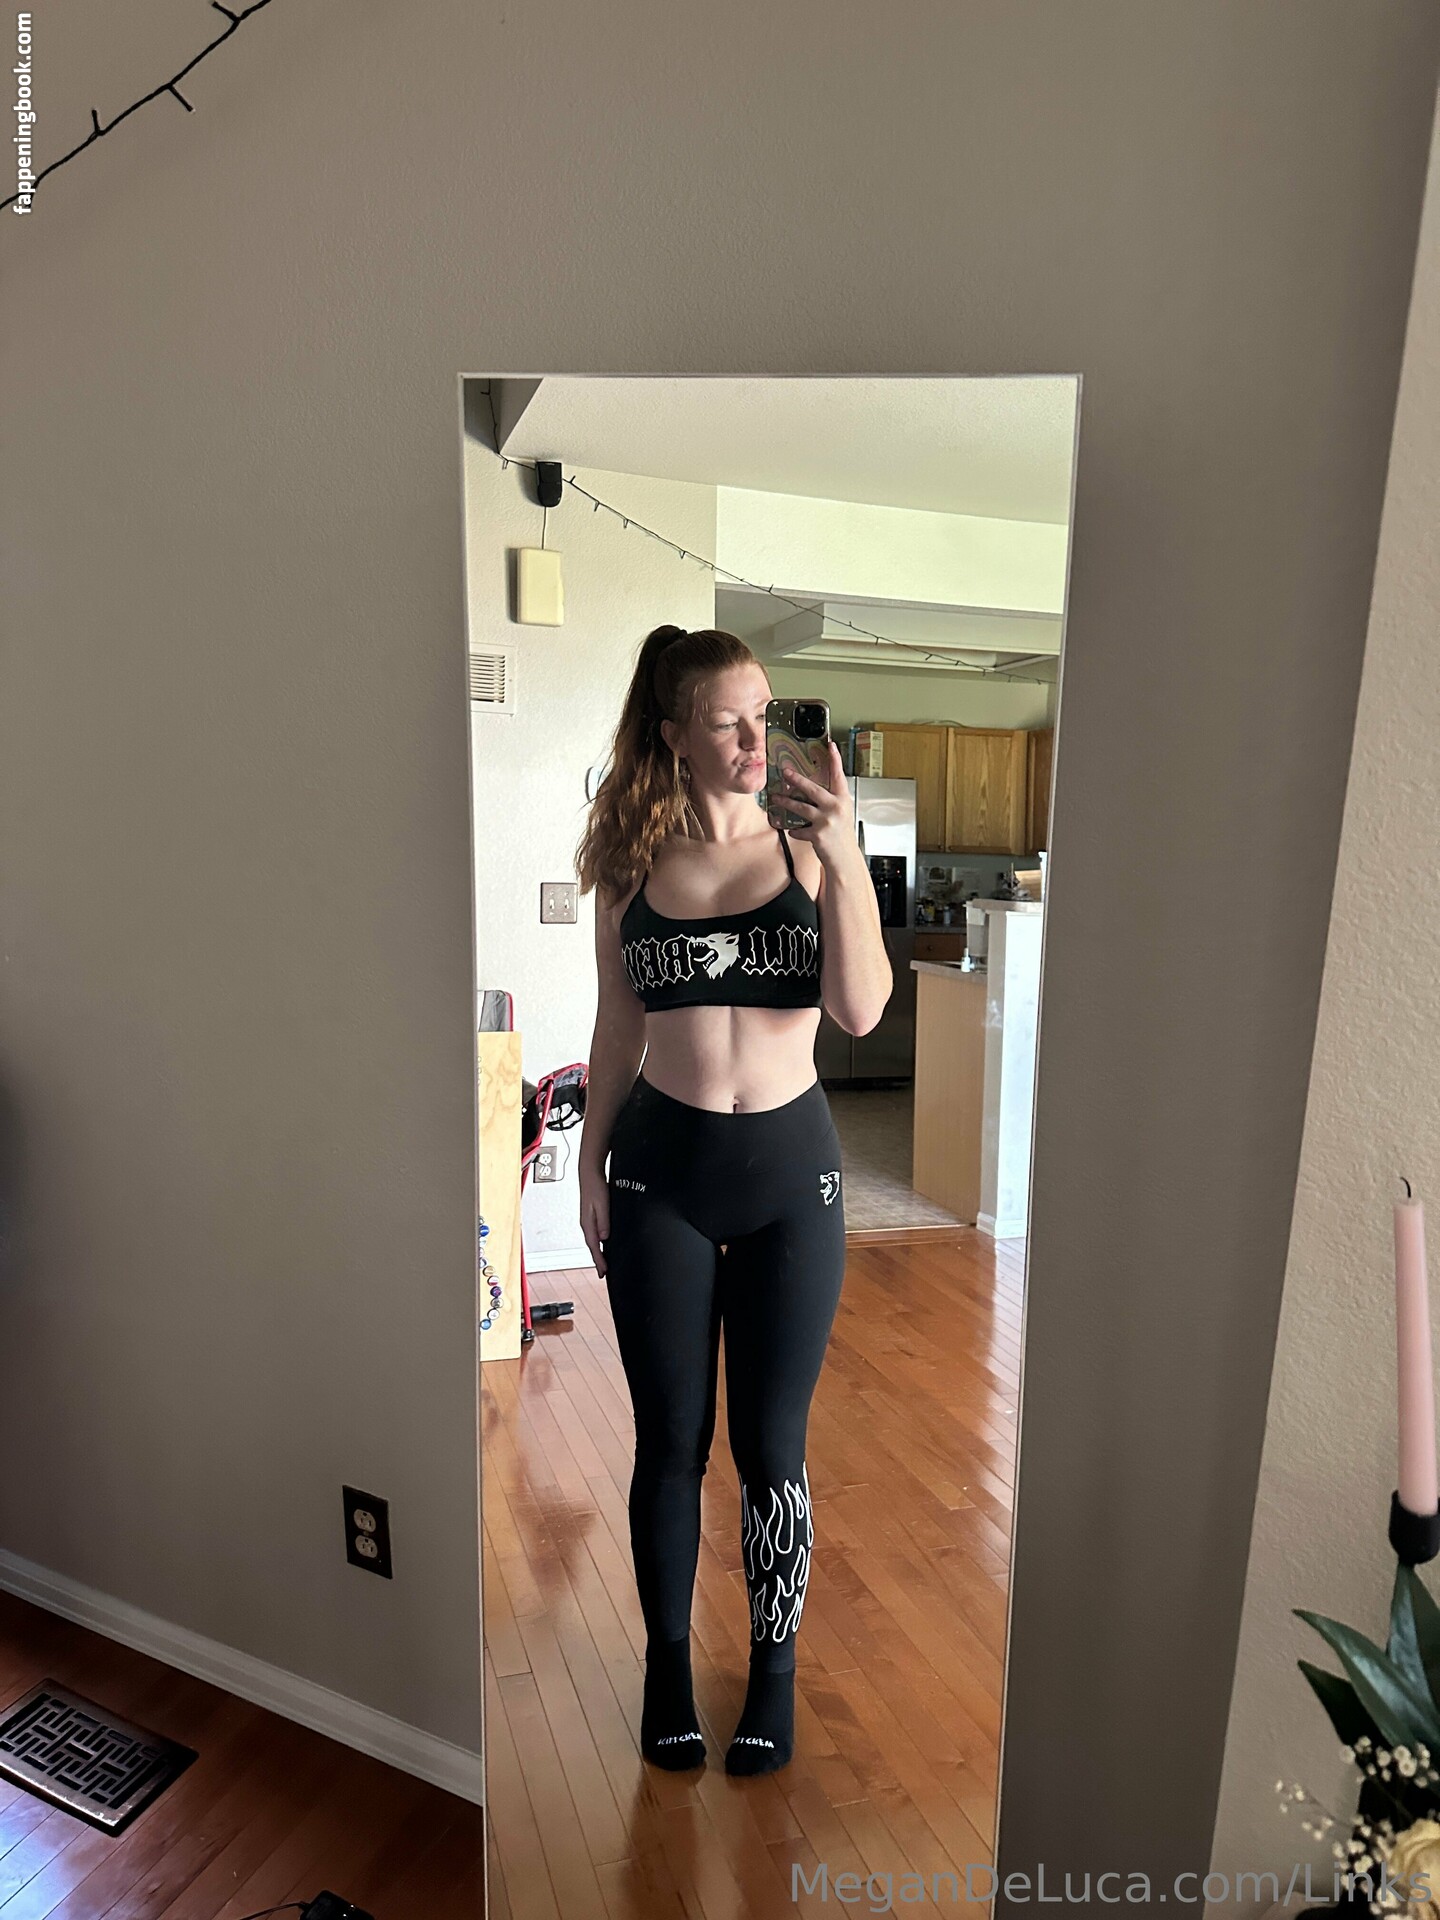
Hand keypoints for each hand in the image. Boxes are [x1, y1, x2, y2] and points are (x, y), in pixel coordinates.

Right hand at [580, 1164, 609, 1277]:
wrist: (590, 1173)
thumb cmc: (595, 1186)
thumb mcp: (602, 1204)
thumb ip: (603, 1221)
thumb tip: (604, 1237)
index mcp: (587, 1223)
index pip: (594, 1247)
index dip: (599, 1260)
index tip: (603, 1271)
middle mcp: (586, 1224)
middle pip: (592, 1247)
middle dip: (597, 1261)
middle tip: (603, 1273)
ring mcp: (588, 1221)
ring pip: (593, 1242)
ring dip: (597, 1253)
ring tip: (602, 1263)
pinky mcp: (592, 1217)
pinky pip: (594, 1235)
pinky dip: (598, 1244)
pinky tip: (602, 1245)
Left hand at [776, 740, 855, 867]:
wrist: (845, 859)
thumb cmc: (842, 836)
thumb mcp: (842, 814)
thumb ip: (830, 802)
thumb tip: (811, 791)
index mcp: (843, 800)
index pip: (839, 776)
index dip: (835, 759)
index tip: (830, 745)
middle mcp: (835, 808)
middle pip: (812, 789)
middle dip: (796, 779)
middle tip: (785, 772)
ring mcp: (826, 821)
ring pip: (800, 807)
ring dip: (786, 802)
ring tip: (776, 797)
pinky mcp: (817, 835)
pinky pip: (799, 830)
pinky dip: (795, 831)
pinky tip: (793, 831)